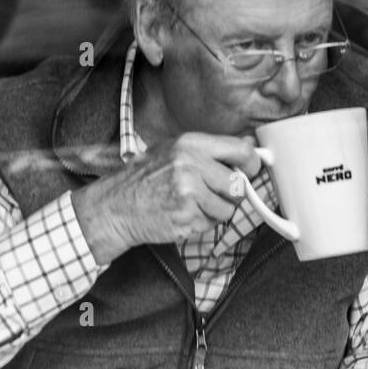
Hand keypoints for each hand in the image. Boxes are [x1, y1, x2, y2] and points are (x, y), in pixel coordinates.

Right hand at [71, 133, 262, 263]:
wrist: (115, 206)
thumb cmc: (145, 178)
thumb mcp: (173, 151)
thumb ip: (210, 150)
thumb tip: (248, 145)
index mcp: (190, 144)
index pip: (240, 150)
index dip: (252, 163)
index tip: (252, 170)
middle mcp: (190, 165)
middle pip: (237, 184)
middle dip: (230, 194)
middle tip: (212, 193)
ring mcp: (188, 193)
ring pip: (228, 208)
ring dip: (215, 212)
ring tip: (191, 204)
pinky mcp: (186, 218)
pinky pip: (211, 224)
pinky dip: (201, 224)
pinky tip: (182, 215)